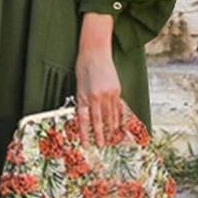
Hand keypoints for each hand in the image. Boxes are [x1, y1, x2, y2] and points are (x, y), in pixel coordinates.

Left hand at [75, 13, 121, 146]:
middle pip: (99, 120)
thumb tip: (85, 115)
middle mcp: (98, 97)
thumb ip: (83, 100)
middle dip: (100, 134)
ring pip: (110, 115)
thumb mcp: (79, 85)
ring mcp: (109, 93)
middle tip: (102, 145)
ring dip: (111, 127)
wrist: (95, 51)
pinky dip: (117, 116)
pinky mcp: (116, 89)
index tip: (85, 143)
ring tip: (112, 138)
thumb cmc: (83, 67)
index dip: (85, 133)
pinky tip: (118, 123)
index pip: (85, 120)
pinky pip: (117, 107)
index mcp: (85, 96)